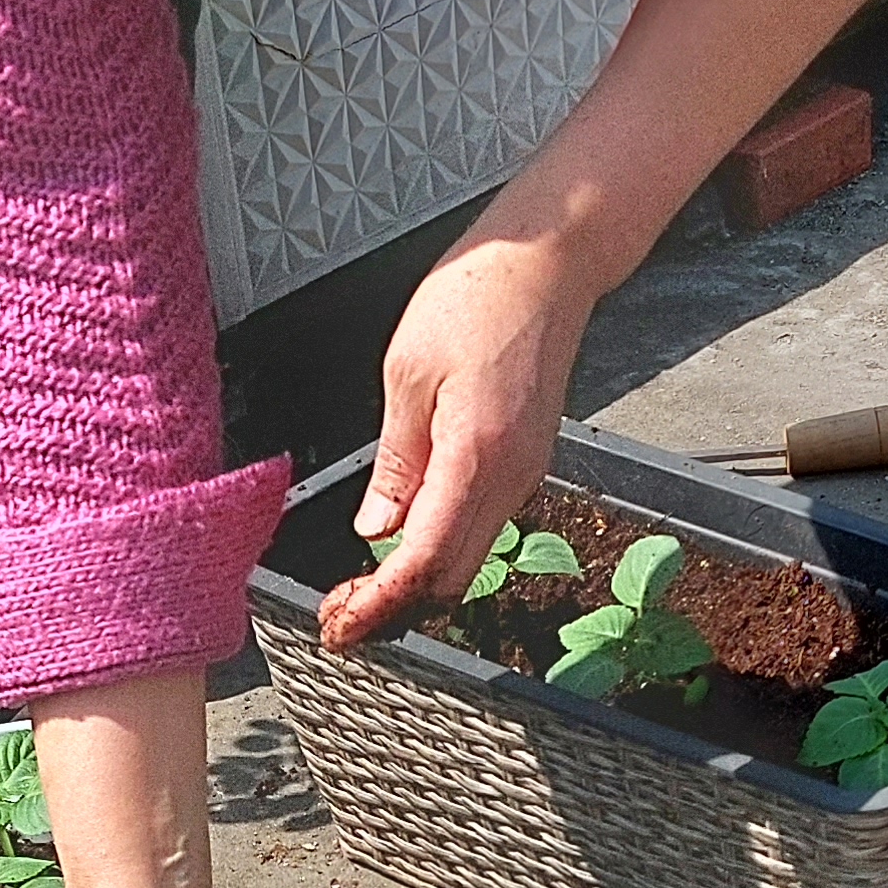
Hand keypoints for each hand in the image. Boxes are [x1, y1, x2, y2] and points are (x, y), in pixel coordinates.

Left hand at [312, 232, 597, 650]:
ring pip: (471, 556)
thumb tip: (376, 528)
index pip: (424, 559)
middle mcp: (511, 476)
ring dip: (419, 580)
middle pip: (454, 576)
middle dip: (396, 606)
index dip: (380, 602)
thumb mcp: (407, 373)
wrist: (546, 264)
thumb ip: (396, 461)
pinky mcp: (528, 461)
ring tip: (363, 584)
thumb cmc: (476, 299)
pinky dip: (442, 546)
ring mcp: (526, 472)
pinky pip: (483, 523)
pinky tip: (405, 537)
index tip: (342, 623)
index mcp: (475, 455)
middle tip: (343, 613)